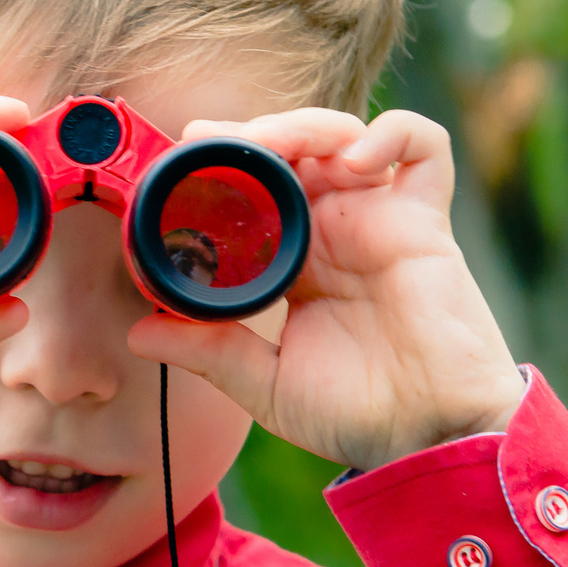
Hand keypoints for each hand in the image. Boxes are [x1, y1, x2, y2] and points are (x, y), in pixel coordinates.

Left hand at [128, 108, 524, 471]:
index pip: (256, 192)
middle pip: (295, 151)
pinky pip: (425, 148)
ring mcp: (381, 221)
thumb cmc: (358, 415)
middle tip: (208, 141)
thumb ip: (210, 352)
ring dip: (303, 124)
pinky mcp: (425, 223)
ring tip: (268, 142)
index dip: (221, 170)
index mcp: (298, 262)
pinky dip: (392, 132)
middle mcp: (337, 231)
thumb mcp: (266, 383)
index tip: (178, 166)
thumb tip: (139, 335)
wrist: (428, 441)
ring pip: (345, 134)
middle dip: (251, 135)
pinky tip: (356, 156)